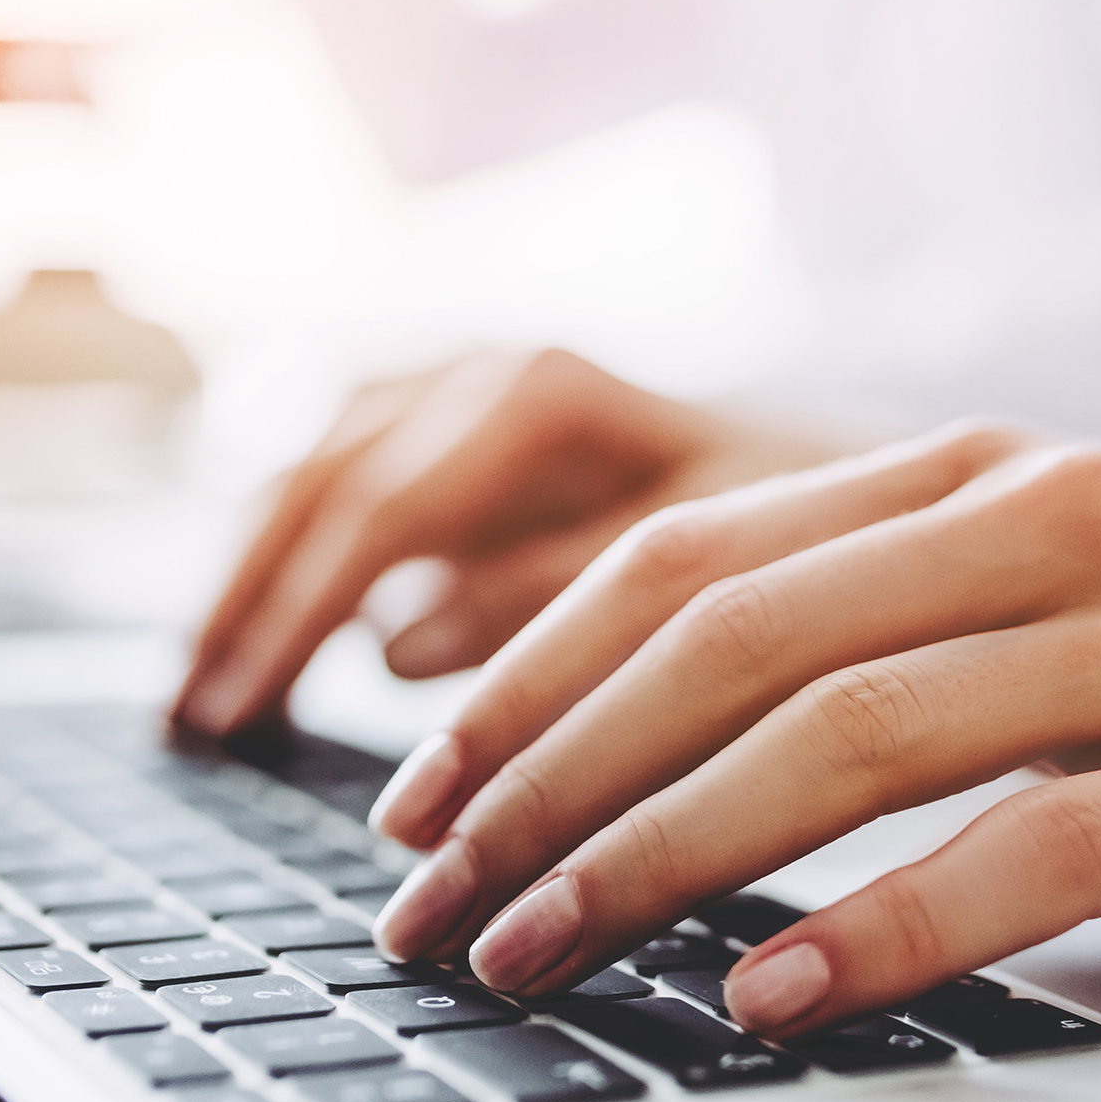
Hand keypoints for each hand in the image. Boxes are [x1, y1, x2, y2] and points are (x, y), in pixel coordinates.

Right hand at [170, 349, 844, 737]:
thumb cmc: (838, 531)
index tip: (234, 725)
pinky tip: (278, 642)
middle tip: (191, 729)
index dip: (294, 625)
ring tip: (205, 698)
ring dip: (256, 581)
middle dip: (249, 608)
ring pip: (319, 475)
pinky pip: (355, 484)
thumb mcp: (717, 567)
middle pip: (318, 485)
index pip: (370, 512)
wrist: (909, 484)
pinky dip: (305, 559)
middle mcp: (490, 372)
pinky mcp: (479, 433)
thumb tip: (398, 638)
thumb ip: (557, 597)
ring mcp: (476, 390)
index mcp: (539, 394)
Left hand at [361, 421, 1100, 1041]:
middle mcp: (1047, 517)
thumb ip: (892, 606)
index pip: (689, 558)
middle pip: (728, 640)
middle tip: (433, 898)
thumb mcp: (1076, 568)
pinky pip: (1028, 851)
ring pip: (847, 734)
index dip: (528, 671)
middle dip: (550, 776)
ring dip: (662, 853)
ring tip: (539, 951)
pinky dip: (883, 927)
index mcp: (978, 466)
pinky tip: (773, 995)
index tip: (423, 787)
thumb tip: (665, 707)